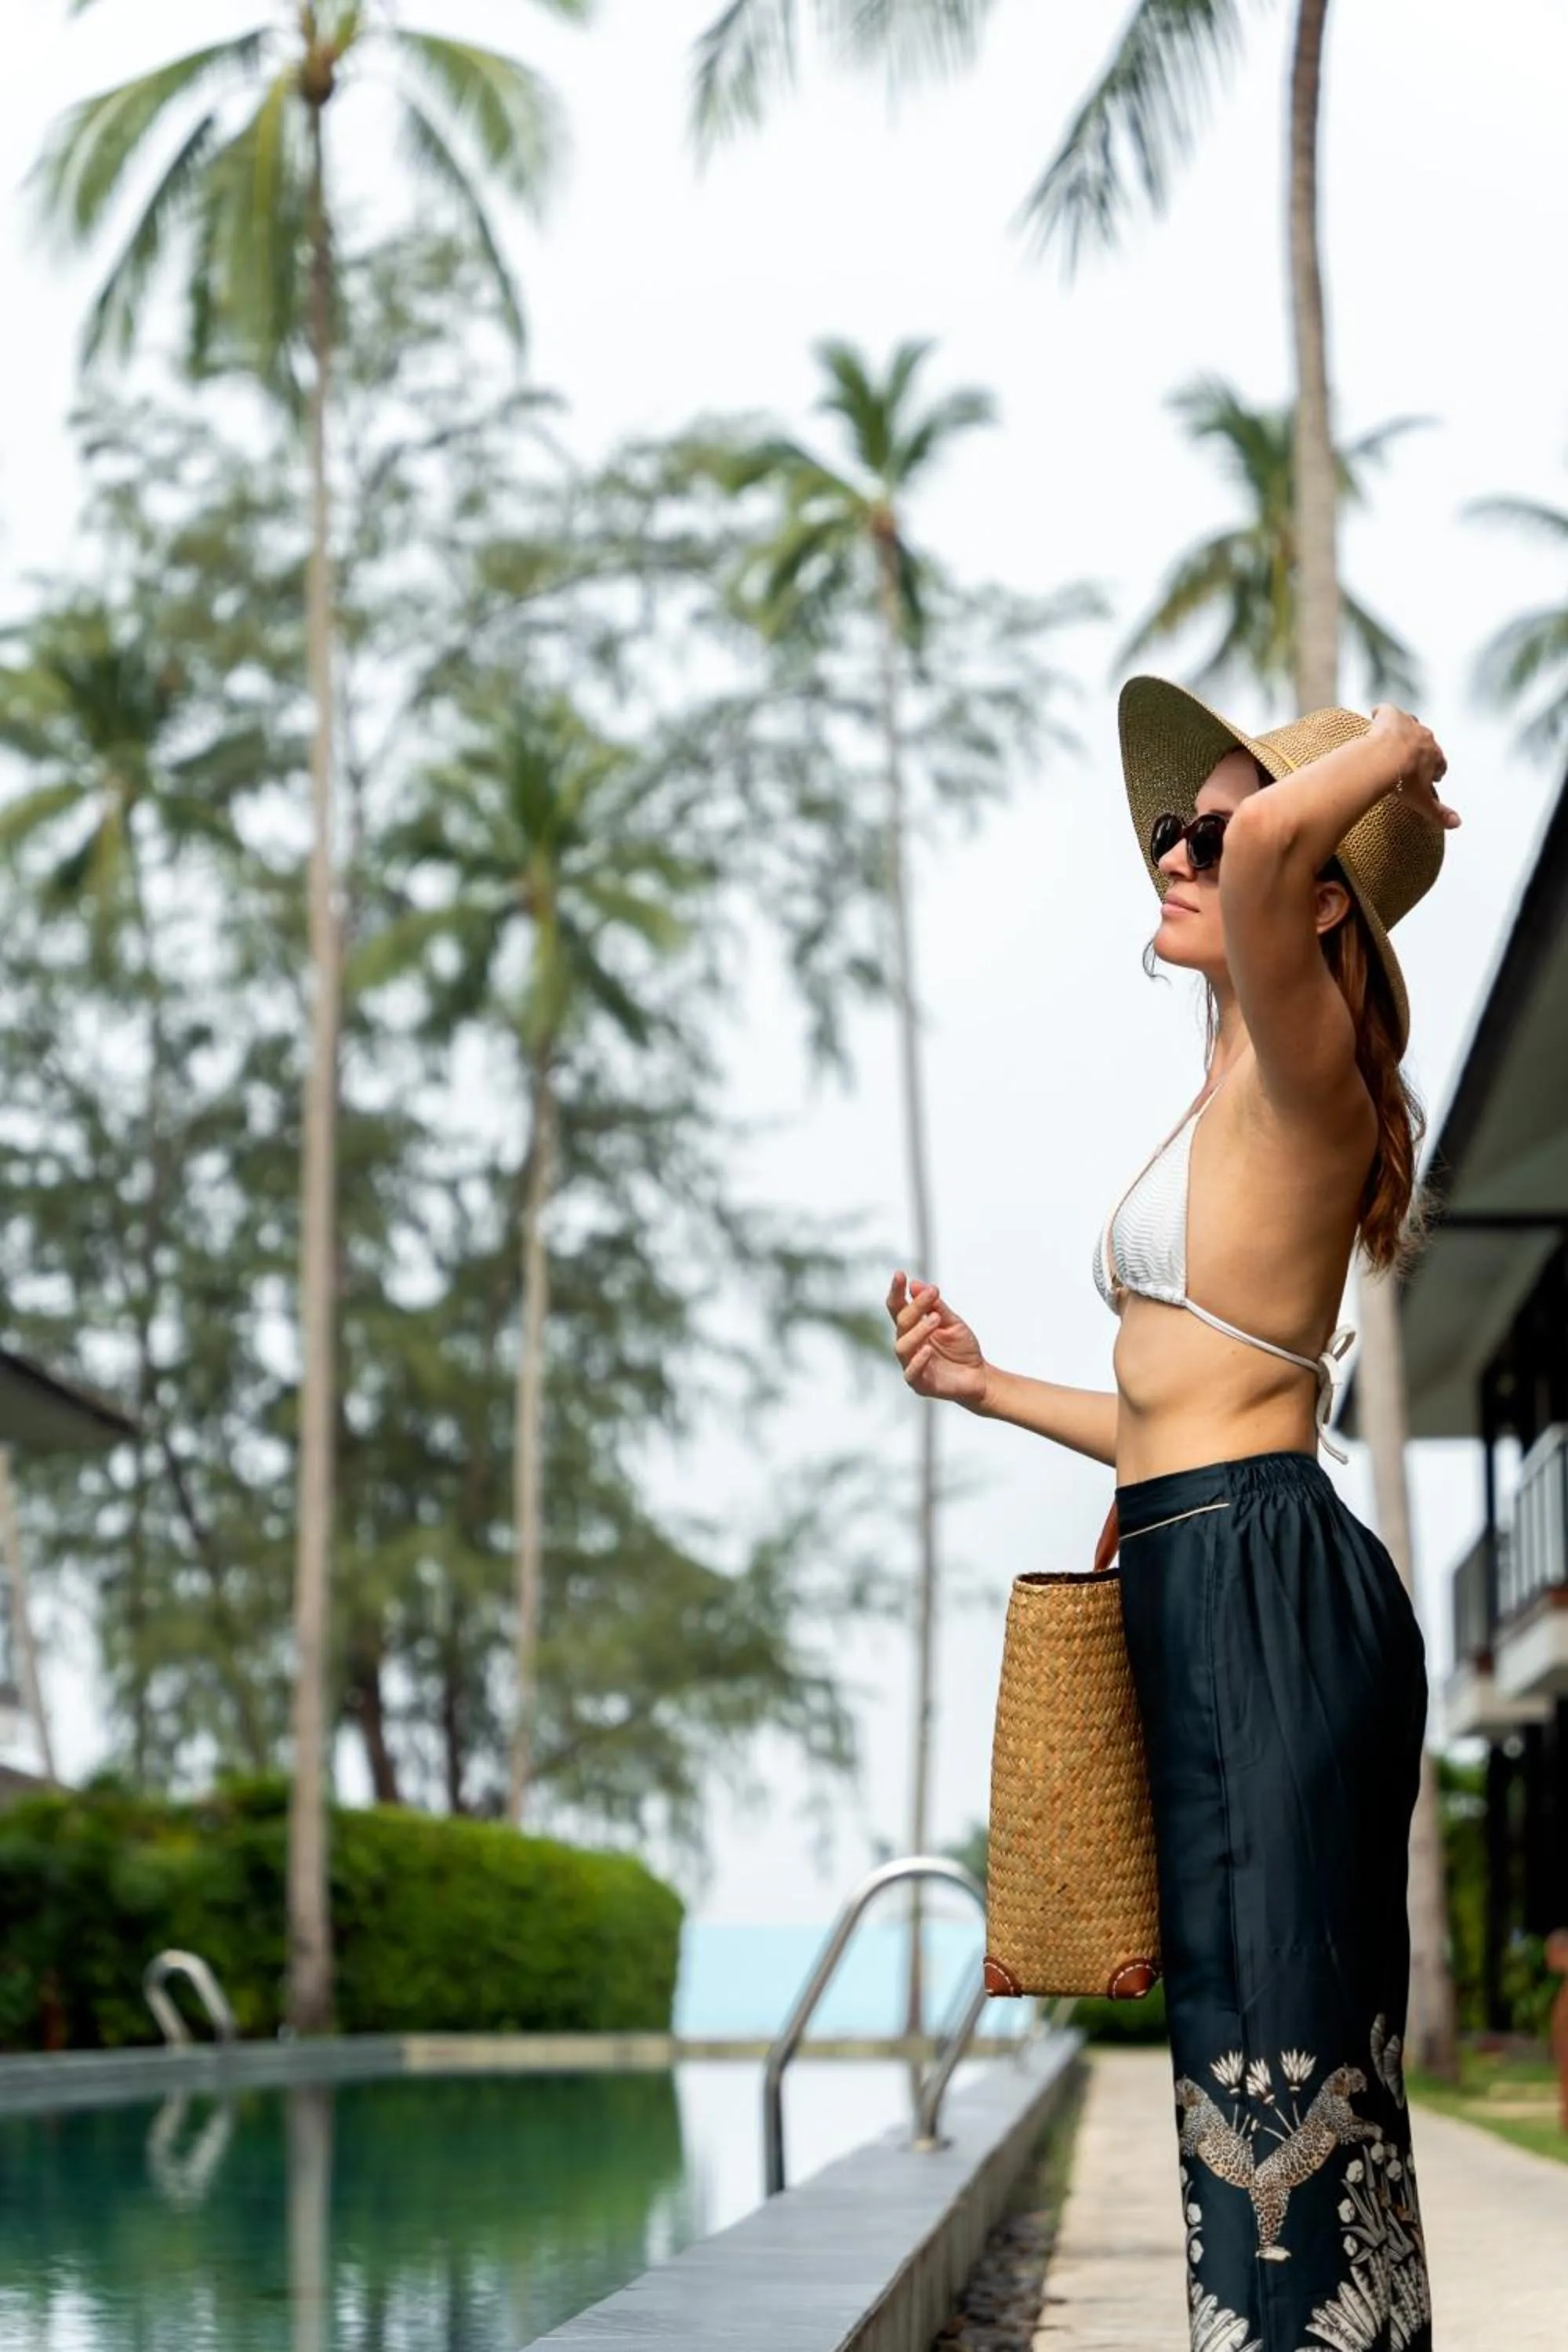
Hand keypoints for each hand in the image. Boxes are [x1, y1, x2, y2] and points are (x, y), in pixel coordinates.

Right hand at [886, 1270, 986, 1407]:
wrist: (978, 1376)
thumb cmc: (962, 1348)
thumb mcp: (953, 1322)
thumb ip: (936, 1306)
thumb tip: (916, 1285)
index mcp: (913, 1328)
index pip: (897, 1307)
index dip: (896, 1291)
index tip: (900, 1274)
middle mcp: (908, 1344)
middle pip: (902, 1322)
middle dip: (915, 1307)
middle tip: (932, 1294)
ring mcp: (911, 1364)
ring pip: (903, 1345)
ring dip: (918, 1330)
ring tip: (935, 1319)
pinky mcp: (919, 1383)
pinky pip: (912, 1372)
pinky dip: (919, 1360)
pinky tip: (929, 1350)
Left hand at [1369, 704, 1459, 829]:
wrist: (1383, 760)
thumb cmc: (1402, 781)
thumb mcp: (1422, 801)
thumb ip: (1439, 813)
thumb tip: (1458, 824)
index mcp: (1435, 756)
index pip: (1441, 762)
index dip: (1436, 769)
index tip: (1432, 776)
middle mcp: (1425, 737)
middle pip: (1426, 742)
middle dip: (1421, 751)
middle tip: (1409, 762)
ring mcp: (1407, 724)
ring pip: (1409, 724)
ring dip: (1403, 731)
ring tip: (1392, 742)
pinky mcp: (1390, 715)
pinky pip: (1386, 710)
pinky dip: (1381, 714)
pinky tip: (1374, 718)